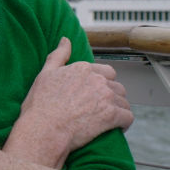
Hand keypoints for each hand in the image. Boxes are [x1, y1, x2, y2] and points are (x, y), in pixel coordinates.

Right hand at [12, 38, 132, 165]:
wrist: (43, 130)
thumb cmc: (41, 105)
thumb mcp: (45, 74)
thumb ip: (58, 55)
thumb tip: (65, 40)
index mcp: (83, 68)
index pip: (107, 72)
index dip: (102, 84)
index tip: (94, 95)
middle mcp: (97, 80)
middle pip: (117, 87)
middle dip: (112, 97)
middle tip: (100, 109)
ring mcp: (106, 97)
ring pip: (124, 102)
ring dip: (118, 110)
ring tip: (107, 119)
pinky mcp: (112, 115)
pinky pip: (128, 118)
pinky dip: (123, 124)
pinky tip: (115, 128)